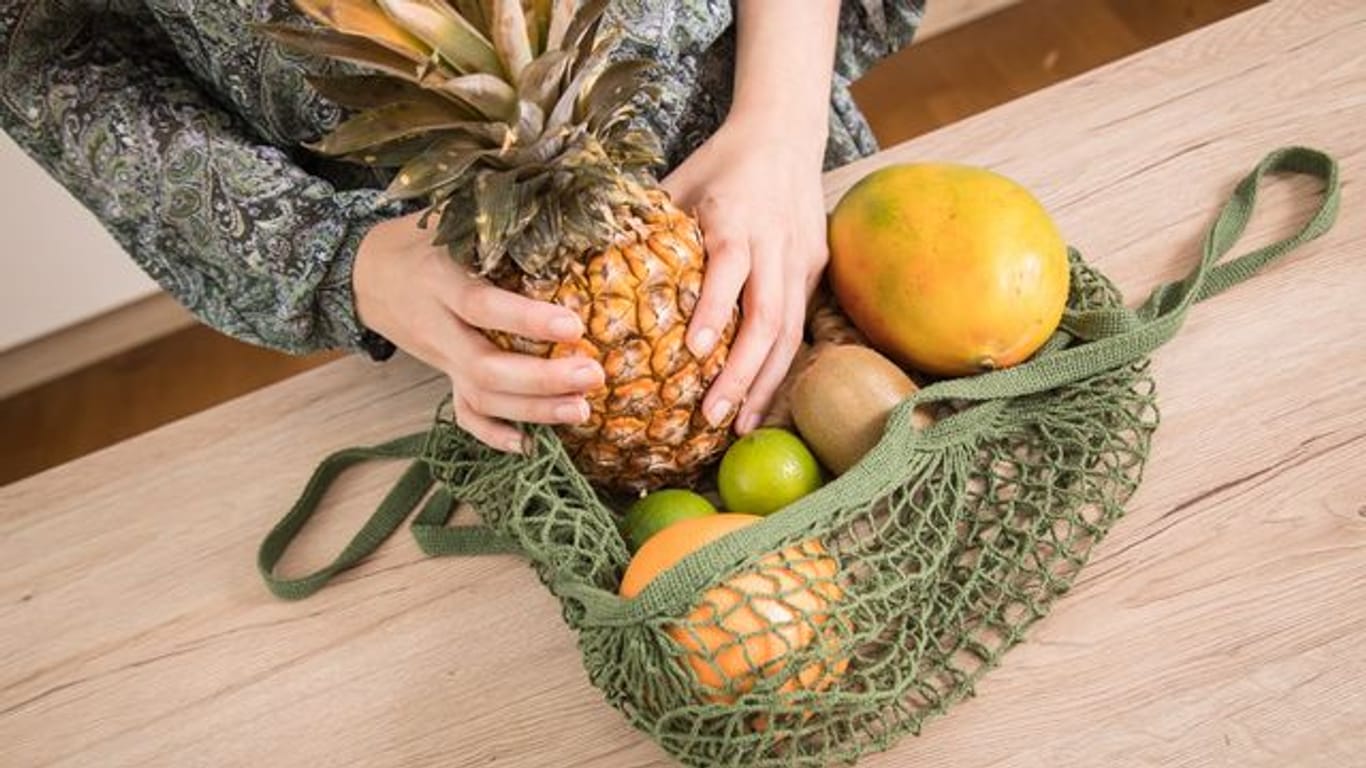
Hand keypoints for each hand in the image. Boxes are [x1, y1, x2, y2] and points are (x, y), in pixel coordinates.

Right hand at [352, 211, 604, 451]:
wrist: (367, 272)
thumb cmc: (424, 239)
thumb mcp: (450, 217)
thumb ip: (499, 219)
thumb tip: (568, 208)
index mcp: (438, 279)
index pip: (482, 305)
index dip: (526, 320)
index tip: (573, 326)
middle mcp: (436, 326)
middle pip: (484, 366)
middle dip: (541, 379)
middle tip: (593, 375)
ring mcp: (438, 357)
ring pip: (480, 397)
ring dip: (533, 411)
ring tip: (582, 409)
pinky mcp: (441, 374)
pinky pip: (463, 413)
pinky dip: (493, 434)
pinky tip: (530, 446)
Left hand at [662, 114, 828, 434]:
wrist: (785, 132)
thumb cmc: (719, 163)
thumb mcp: (677, 184)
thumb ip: (646, 226)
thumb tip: (590, 270)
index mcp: (736, 216)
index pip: (730, 267)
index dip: (713, 309)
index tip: (692, 350)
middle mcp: (775, 242)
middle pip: (768, 316)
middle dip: (742, 372)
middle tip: (711, 416)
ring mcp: (801, 259)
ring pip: (791, 331)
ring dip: (765, 383)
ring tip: (738, 426)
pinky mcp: (815, 269)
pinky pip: (799, 326)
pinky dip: (778, 367)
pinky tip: (757, 401)